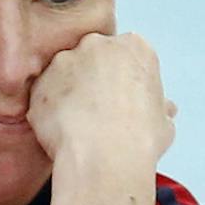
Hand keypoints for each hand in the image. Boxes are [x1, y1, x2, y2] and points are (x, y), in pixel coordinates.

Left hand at [26, 32, 173, 173]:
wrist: (105, 159)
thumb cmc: (139, 141)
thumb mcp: (163, 121)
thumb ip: (159, 107)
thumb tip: (164, 111)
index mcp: (134, 47)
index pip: (125, 55)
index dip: (122, 80)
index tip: (122, 101)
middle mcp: (97, 44)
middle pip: (92, 57)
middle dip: (92, 80)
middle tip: (98, 113)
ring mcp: (64, 61)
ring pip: (64, 74)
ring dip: (68, 94)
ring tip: (80, 126)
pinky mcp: (40, 84)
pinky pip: (44, 96)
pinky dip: (49, 111)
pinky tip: (63, 133)